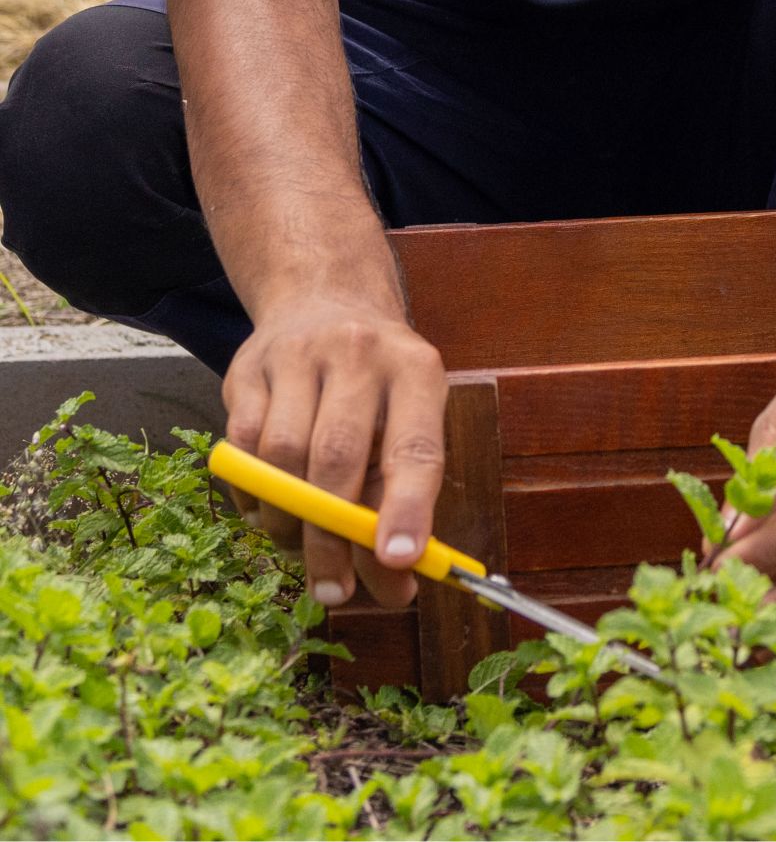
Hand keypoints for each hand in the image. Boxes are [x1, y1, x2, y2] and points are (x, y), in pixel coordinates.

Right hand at [220, 287, 447, 610]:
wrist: (324, 303)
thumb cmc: (376, 388)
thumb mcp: (406, 426)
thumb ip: (401, 506)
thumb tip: (396, 588)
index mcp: (415, 370)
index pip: (415, 446)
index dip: (408, 508)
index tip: (398, 560)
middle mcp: (358, 353)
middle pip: (336, 456)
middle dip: (331, 537)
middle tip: (333, 590)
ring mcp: (298, 354)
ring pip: (282, 456)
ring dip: (287, 520)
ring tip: (299, 543)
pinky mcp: (248, 367)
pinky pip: (241, 448)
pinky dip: (252, 494)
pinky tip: (267, 507)